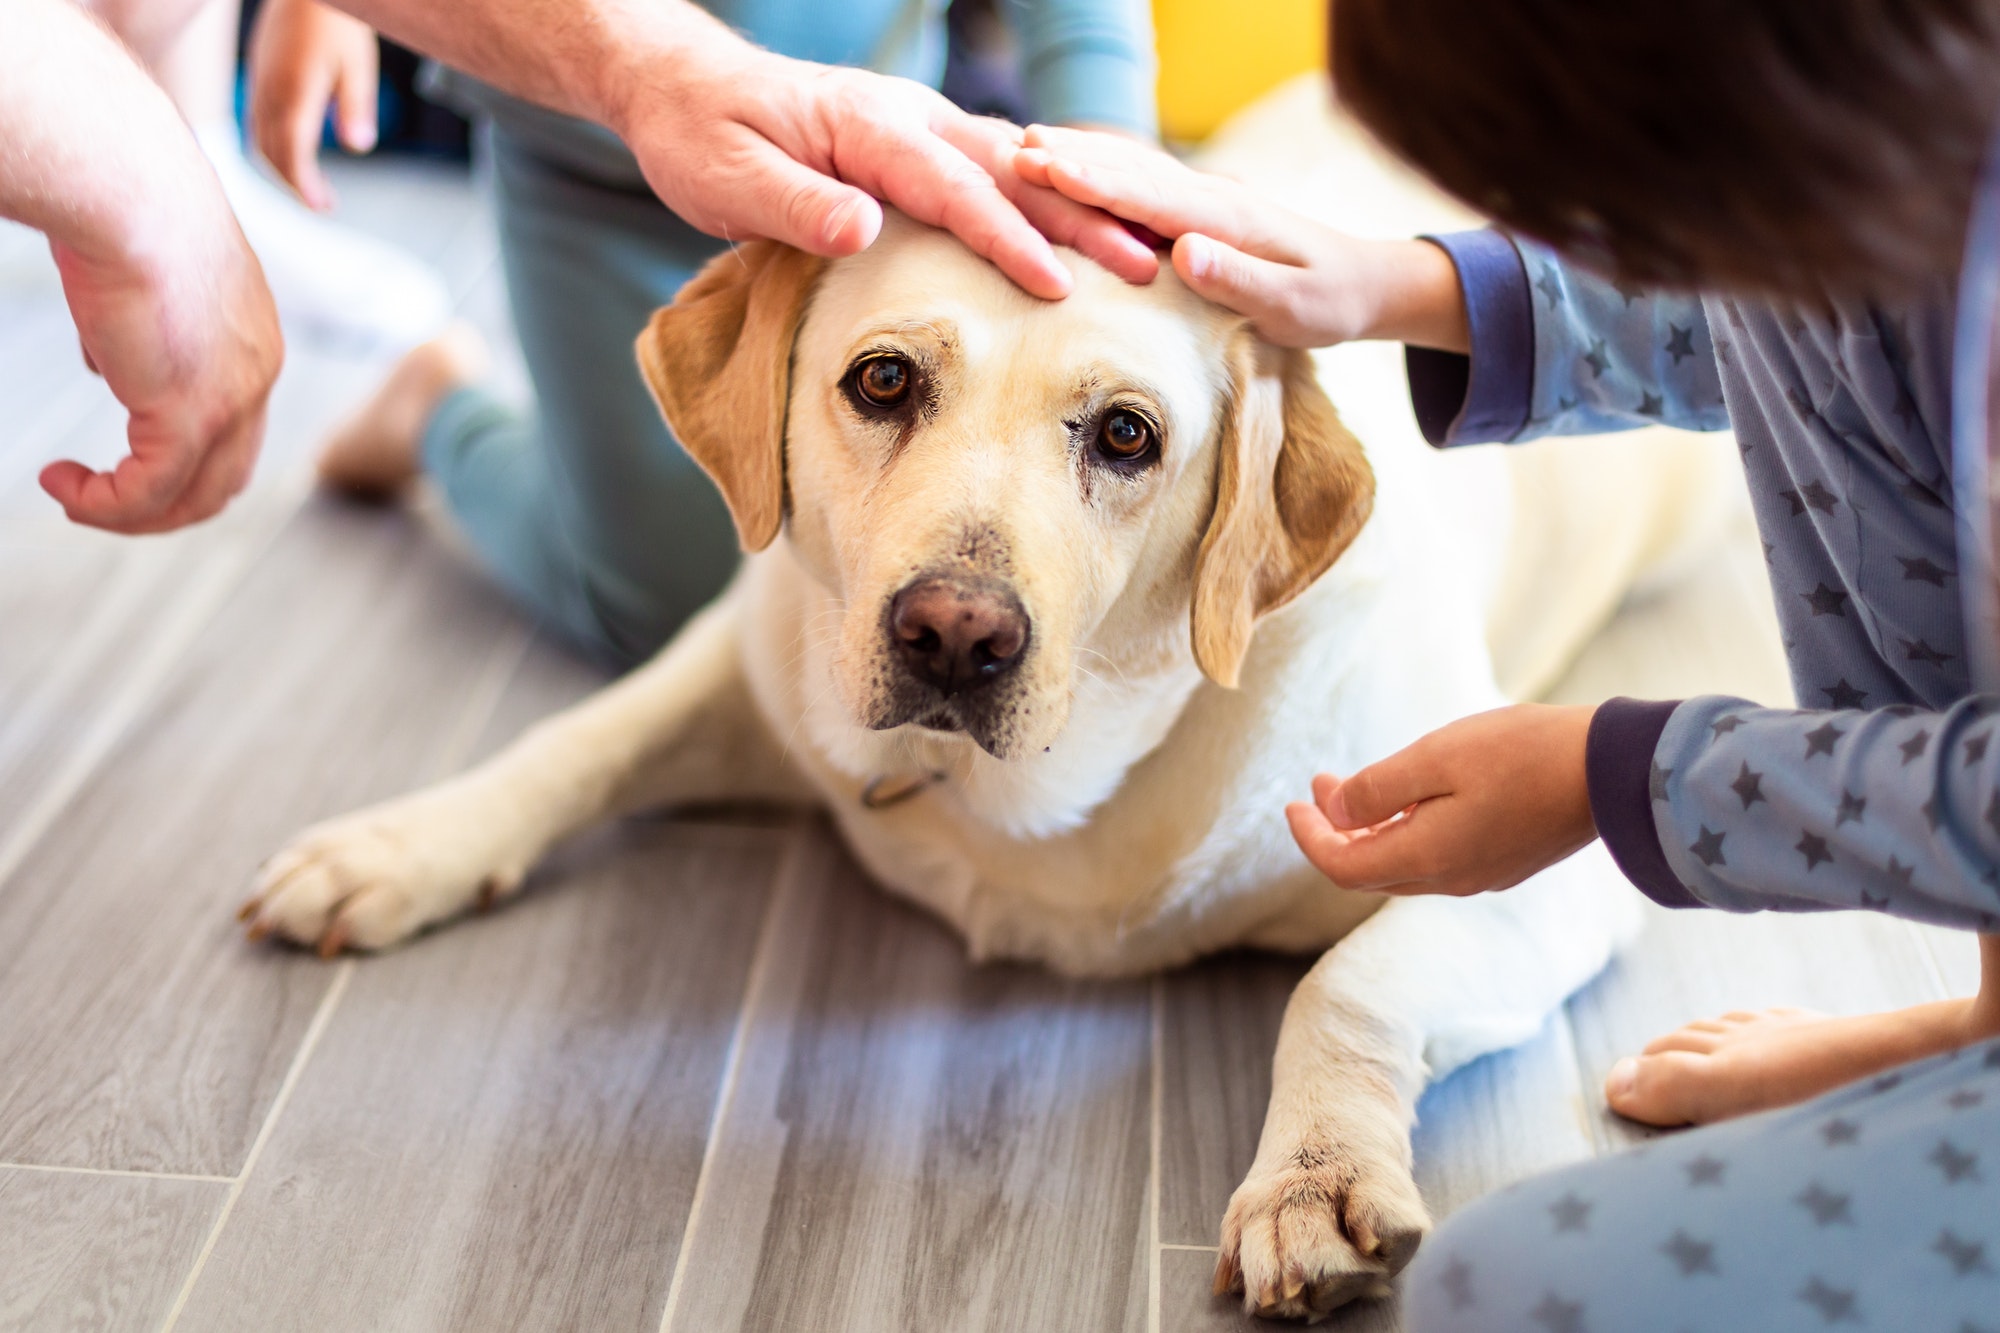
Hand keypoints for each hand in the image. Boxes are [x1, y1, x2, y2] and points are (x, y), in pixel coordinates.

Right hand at [42, 210, 282, 533]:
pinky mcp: (191, 415)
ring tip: (75, 498)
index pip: (236, 424)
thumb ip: (130, 330)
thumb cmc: (121, 202)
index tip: (121, 451)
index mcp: (253, 337)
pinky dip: (106, 503)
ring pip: (194, 496)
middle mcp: (258, 373)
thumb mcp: (136, 278)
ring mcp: (233, 399)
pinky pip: (150, 491)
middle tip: (102, 496)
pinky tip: (61, 484)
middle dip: (165, 499)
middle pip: (226, 474)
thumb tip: (104, 363)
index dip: (182, 452)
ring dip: (132, 511)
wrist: (126, 185)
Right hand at [248, 0, 379, 210]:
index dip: (304, 186)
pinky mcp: (258, 74)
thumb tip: (358, 147)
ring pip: (258, 138)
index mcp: (294, 93)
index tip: (322, 207)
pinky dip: (271, 144)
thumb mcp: (358, 65)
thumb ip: (356, 107)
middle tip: (321, 203)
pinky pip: (255, 120)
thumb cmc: (338, 21)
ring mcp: (259, 82)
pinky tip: (291, 150)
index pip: (292, 154)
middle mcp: (269, 92)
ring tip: (308, 183)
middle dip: (293, 184)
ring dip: (280, 166)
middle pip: (271, 153)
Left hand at [607, 44, 1158, 299]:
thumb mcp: (728, 177)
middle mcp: (909, 117)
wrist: (683, 88)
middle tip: (1147, 265)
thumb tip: (863, 229)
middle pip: (1012, 173)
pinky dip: (1048, 200)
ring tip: (1141, 253)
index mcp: (869, 127)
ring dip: (1080, 209)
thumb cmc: (700, 135)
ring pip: (1016, 168)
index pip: (955, 188)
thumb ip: (796, 206)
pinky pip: (996, 172)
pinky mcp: (918, 145)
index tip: (1058, 286)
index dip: (1009, 239)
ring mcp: (919, 126)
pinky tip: (1085, 231)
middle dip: (1084, 220)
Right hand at [1012, 126, 1469, 349]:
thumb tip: (1185, 252)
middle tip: (1011, 148)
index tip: (1044, 168)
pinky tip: (1075, 164)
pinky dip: (1105, 168)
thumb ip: (1240, 279)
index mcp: (1225, 219)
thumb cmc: (1329, 302)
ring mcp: (1207, 198)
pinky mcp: (1203, 209)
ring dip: (1081, 156)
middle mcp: (1212, 198)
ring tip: (1026, 144)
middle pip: (1130, 171)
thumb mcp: (1293, 306)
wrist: (1366, 281)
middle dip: (1072, 159)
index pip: (1148, 196)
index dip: (1094, 182)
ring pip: (1134, 168)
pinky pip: (1144, 181)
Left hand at [1285, 704, 1598, 895]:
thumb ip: (1377, 788)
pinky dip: (1405, 832)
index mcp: (1428, 858)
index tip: (1292, 804)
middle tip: (1317, 788)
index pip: (1343, 868)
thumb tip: (1335, 812)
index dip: (1310, 838)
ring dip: (1370, 830)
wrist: (1613, 769)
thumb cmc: (1523, 753)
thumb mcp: (1436, 757)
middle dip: (1335, 832)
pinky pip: (1437, 858)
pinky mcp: (1506, 861)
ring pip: (1404, 865)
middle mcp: (1452, 879)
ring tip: (1353, 787)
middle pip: (1370, 871)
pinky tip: (1408, 798)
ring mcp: (1483, 875)